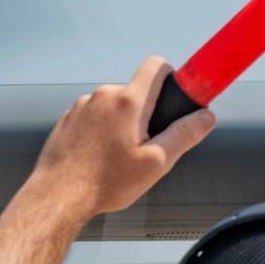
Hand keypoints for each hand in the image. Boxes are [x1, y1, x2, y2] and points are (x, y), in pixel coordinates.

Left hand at [27, 57, 214, 220]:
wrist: (57, 197)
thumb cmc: (105, 183)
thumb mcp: (156, 163)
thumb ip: (184, 135)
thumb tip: (206, 117)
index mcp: (128, 102)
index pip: (156, 66)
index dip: (171, 76)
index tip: (174, 95)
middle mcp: (103, 96)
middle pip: (136, 91)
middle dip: (145, 112)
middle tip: (144, 145)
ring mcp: (82, 106)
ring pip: (113, 106)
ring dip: (121, 123)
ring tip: (117, 156)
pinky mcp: (67, 119)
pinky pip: (93, 117)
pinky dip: (100, 131)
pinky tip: (98, 157)